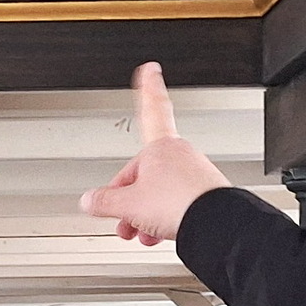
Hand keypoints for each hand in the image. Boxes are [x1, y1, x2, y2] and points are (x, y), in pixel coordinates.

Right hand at [79, 62, 230, 243]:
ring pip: (161, 192)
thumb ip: (104, 201)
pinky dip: (166, 218)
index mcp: (159, 147)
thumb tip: (89, 200)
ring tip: (141, 233)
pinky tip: (159, 234)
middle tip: (124, 219)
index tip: (150, 71)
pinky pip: (178, 203)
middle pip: (146, 172)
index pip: (151, 109)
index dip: (148, 89)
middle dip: (131, 199)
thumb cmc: (179, 204)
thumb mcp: (128, 204)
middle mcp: (179, 155)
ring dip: (146, 214)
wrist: (216, 224)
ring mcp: (195, 175)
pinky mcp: (206, 194)